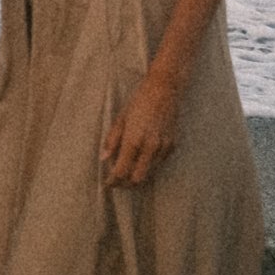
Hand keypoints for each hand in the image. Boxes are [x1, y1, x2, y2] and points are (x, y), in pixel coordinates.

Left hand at [101, 69, 180, 186]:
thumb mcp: (121, 118)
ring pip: (149, 174)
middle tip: (117, 183)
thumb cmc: (139, 101)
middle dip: (125, 185)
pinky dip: (149, 166)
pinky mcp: (171, 145)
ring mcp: (163, 147)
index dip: (112, 181)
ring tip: (127, 173)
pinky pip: (158, 163)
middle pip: (136, 179)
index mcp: (134, 140)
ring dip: (137, 177)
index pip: (121, 171)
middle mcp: (150, 147)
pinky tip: (141, 160)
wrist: (164, 89)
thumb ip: (112, 140)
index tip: (107, 183)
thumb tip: (103, 158)